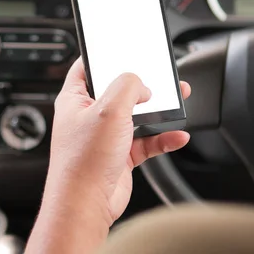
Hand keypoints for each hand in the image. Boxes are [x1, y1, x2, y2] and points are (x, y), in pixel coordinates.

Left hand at [26, 58, 190, 253]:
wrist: (85, 205)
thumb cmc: (83, 162)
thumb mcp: (109, 109)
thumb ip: (128, 86)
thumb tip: (141, 84)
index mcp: (75, 99)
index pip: (86, 67)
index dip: (103, 56)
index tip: (121, 48)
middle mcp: (89, 116)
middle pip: (118, 90)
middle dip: (142, 84)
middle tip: (160, 76)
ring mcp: (105, 136)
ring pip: (136, 116)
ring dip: (158, 111)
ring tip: (178, 101)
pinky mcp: (120, 155)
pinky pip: (146, 141)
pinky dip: (163, 138)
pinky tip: (177, 136)